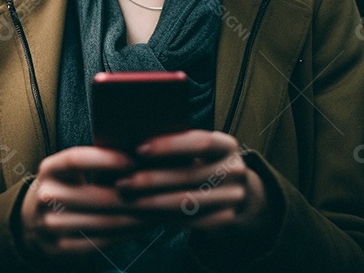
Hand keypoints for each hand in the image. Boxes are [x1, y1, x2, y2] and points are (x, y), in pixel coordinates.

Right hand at [19, 146, 149, 258]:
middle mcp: (46, 196)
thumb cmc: (66, 185)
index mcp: (49, 169)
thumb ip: (98, 158)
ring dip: (136, 218)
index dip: (106, 159)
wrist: (33, 219)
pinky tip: (143, 227)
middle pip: (95, 196)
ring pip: (102, 222)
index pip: (76, 159)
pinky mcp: (59, 248)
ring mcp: (50, 225)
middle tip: (160, 190)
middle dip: (133, 194)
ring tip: (159, 210)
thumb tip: (139, 147)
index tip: (135, 159)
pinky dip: (125, 235)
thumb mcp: (70, 168)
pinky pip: (100, 242)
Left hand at [114, 130, 268, 233]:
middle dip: (151, 178)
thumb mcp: (202, 153)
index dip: (169, 145)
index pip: (200, 142)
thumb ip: (178, 147)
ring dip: (151, 202)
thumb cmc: (207, 167)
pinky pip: (189, 220)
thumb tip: (133, 142)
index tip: (139, 149)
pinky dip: (163, 217)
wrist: (241, 199)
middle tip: (123, 182)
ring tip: (128, 200)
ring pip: (186, 201)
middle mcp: (235, 170)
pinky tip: (143, 214)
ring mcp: (233, 198)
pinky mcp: (226, 220)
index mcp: (227, 146)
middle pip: (188, 174)